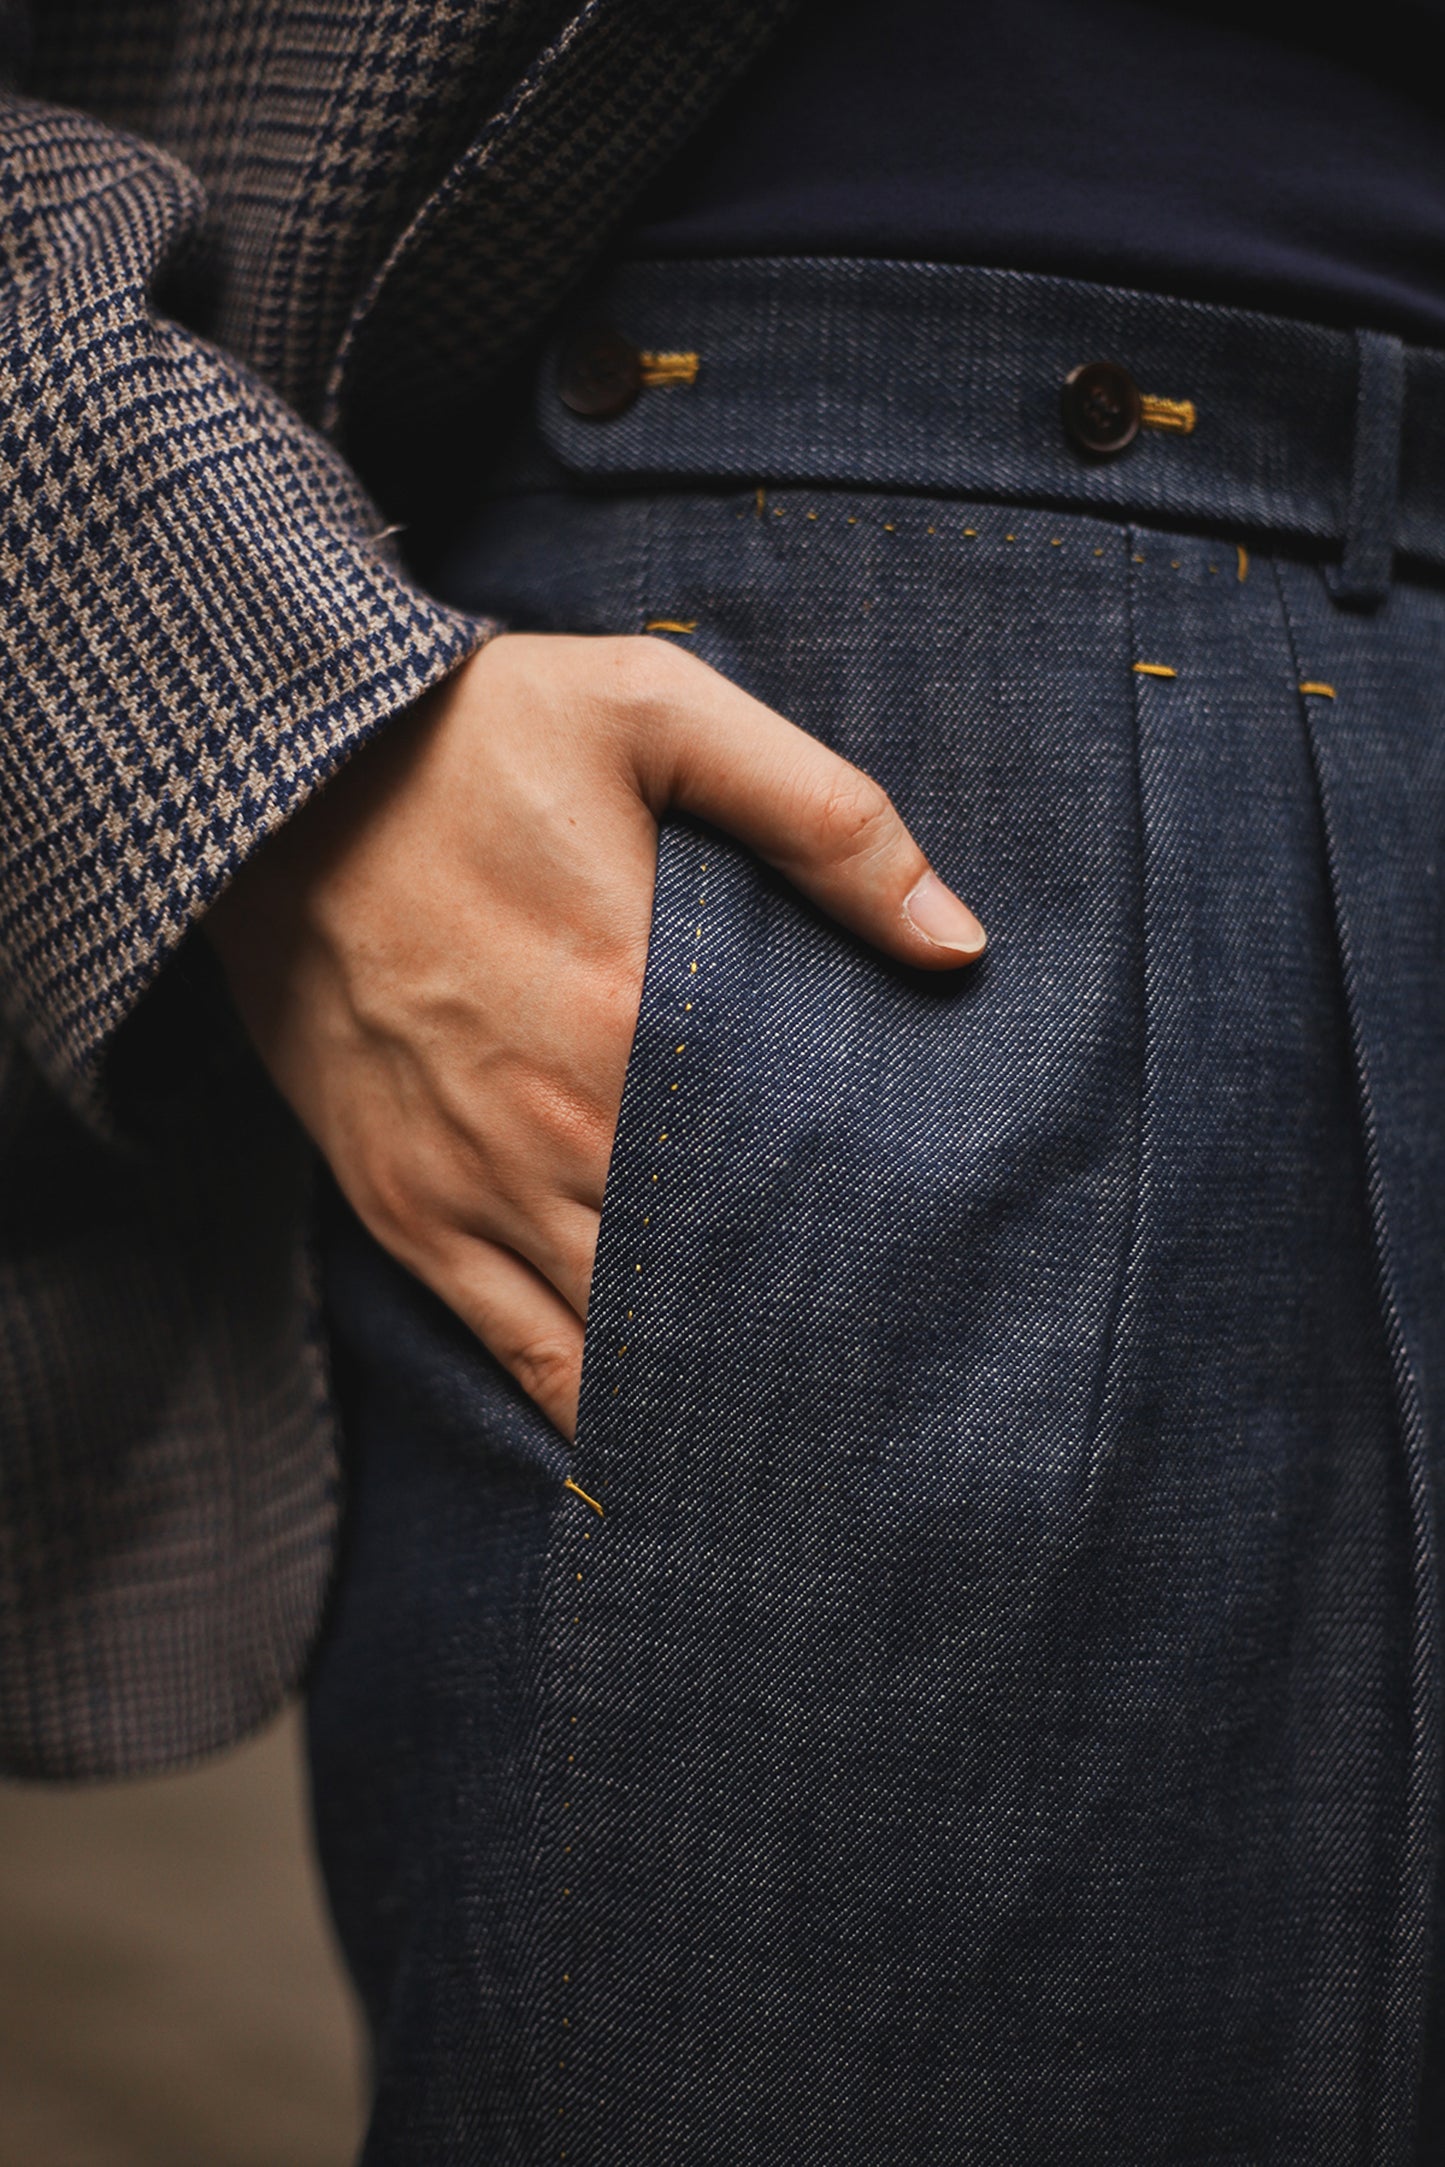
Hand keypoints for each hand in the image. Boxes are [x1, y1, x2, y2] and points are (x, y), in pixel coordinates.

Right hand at [205, 633, 985, 1436]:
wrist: (266, 773)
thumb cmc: (472, 737)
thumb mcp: (657, 712)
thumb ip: (824, 819)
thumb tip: (958, 944)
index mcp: (636, 1016)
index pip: (785, 1182)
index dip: (862, 1251)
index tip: (933, 1292)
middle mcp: (558, 1131)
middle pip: (709, 1284)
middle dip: (796, 1339)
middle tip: (886, 1393)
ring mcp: (472, 1187)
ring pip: (616, 1347)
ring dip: (700, 1389)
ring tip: (793, 1437)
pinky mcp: (405, 1210)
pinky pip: (512, 1350)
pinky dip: (585, 1409)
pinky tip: (650, 1448)